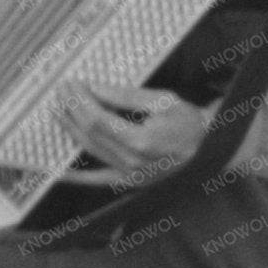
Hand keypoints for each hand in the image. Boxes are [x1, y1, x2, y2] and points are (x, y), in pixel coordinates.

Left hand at [63, 75, 214, 186]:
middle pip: (90, 134)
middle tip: (61, 92)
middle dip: (72, 111)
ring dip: (70, 131)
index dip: (80, 101)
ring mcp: (129, 176)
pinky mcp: (129, 183)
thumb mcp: (162, 100)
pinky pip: (96, 180)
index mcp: (141, 140)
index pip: (98, 119)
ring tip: (57, 112)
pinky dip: (75, 176)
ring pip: (89, 152)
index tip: (72, 84)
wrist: (210, 150)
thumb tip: (93, 88)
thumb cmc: (189, 122)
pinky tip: (57, 170)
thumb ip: (125, 96)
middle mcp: (131, 162)